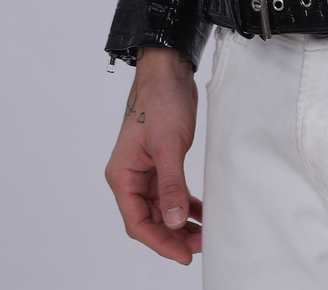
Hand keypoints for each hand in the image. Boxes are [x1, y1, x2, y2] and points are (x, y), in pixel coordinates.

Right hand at [104, 46, 201, 262]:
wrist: (168, 71)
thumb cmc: (161, 102)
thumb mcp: (168, 145)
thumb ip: (171, 185)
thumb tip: (173, 222)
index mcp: (122, 176)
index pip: (137, 223)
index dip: (160, 243)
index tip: (184, 255)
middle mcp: (130, 177)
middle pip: (150, 220)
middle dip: (173, 236)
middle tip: (201, 246)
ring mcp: (145, 171)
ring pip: (162, 209)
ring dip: (181, 223)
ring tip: (205, 235)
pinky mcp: (161, 163)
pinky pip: (171, 193)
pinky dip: (186, 204)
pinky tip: (203, 214)